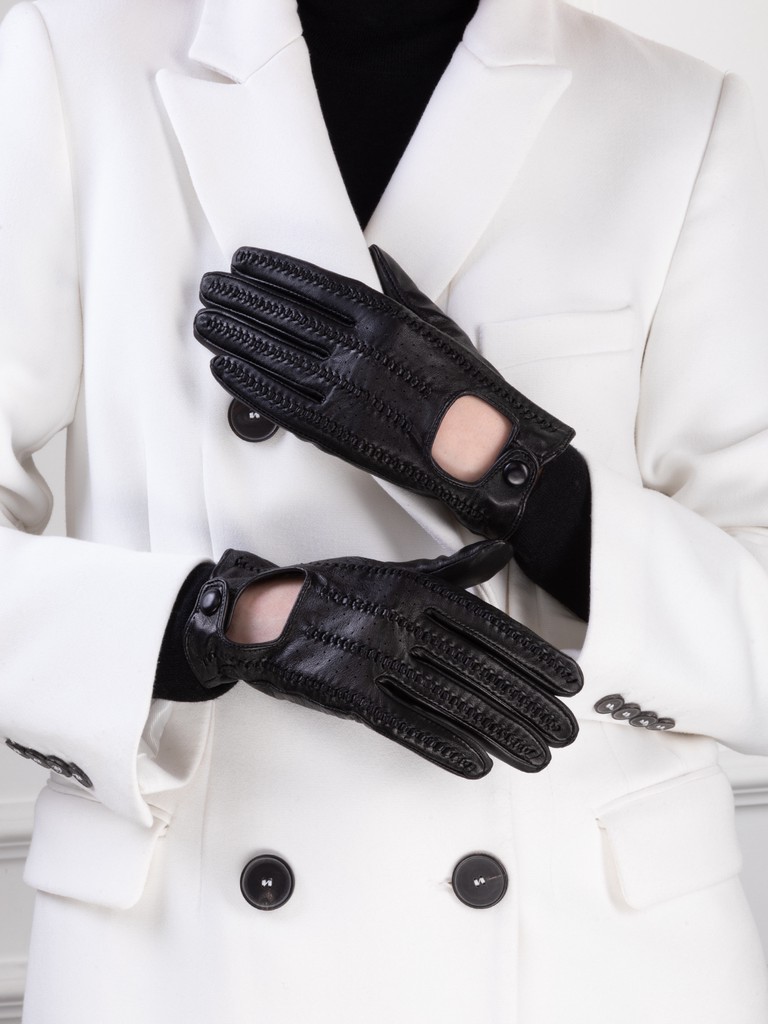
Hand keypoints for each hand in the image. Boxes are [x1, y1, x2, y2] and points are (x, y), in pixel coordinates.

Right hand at [184, 541, 581, 778]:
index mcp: (416, 589)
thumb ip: (451, 568)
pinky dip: (445, 746)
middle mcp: (401, 623)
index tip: (568, 682)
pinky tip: (477, 762)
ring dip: (500, 732)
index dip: (534, 658)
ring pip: (451, 701)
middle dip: (530, 705)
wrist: (262, 616)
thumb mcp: (392, 568)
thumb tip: (499, 553)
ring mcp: (375, 660)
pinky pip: (406, 725)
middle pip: (479, 670)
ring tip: (536, 754)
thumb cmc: (330, 591)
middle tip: (564, 731)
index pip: (489, 627)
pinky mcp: (349, 695)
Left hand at [194, 246, 574, 539]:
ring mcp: (345, 392)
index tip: (244, 262)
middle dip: (239, 298)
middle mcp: (360, 351)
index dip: (271, 271)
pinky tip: (222, 368)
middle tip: (210, 288)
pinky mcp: (337, 433)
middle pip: (282, 316)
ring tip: (206, 322)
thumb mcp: (439, 325)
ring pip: (273, 357)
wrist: (485, 451)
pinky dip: (246, 384)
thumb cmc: (469, 392)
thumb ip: (400, 289)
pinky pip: (280, 403)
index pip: (313, 284)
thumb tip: (372, 258)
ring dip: (232, 336)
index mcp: (385, 317)